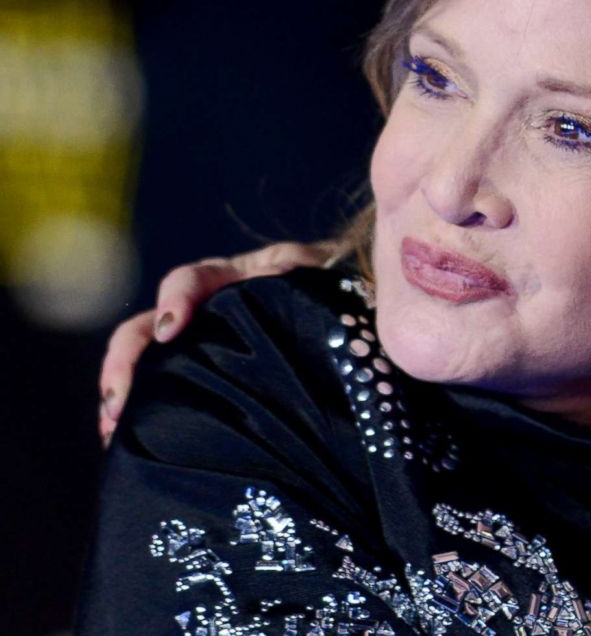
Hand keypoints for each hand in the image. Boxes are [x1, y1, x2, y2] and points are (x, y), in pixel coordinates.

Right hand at [98, 241, 334, 445]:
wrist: (356, 312)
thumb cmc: (339, 287)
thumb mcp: (321, 275)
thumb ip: (300, 269)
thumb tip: (276, 272)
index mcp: (233, 279)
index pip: (190, 280)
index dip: (175, 299)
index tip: (170, 328)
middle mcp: (206, 311)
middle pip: (148, 327)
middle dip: (125, 361)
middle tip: (118, 399)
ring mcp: (202, 346)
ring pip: (148, 364)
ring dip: (123, 394)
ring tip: (112, 430)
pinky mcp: (207, 378)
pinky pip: (166, 393)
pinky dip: (143, 415)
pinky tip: (129, 443)